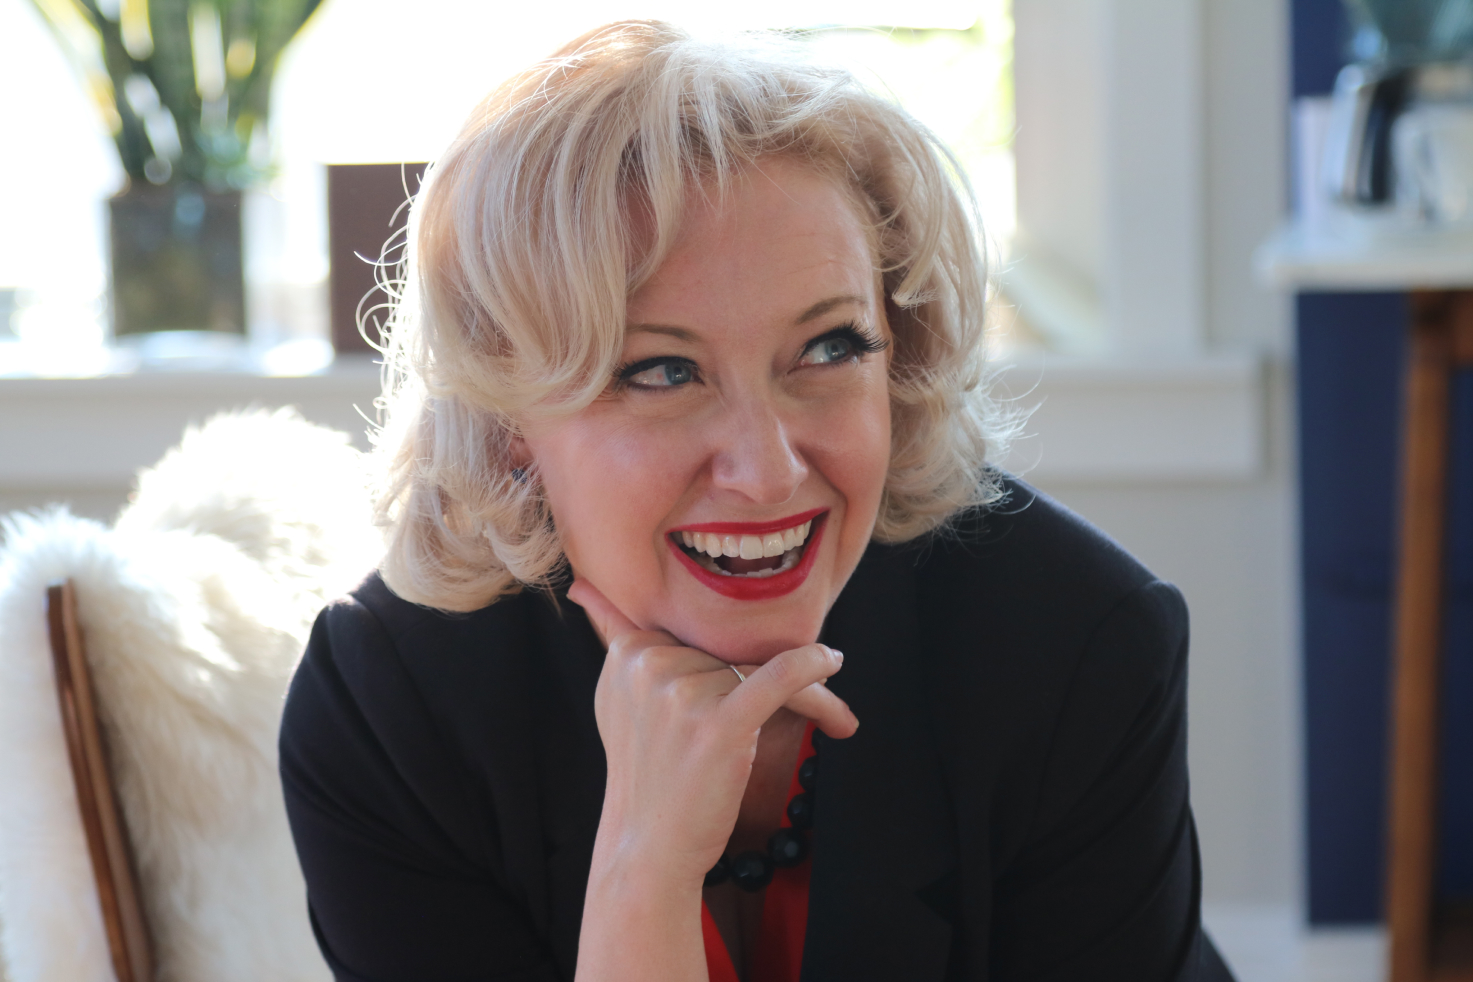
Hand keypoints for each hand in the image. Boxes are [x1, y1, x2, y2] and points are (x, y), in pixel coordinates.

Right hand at [568, 578, 857, 884]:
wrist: (649, 846)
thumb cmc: (647, 773)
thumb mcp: (617, 698)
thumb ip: (614, 637)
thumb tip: (583, 586)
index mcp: (628, 653)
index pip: (703, 635)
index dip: (738, 657)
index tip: (760, 679)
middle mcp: (649, 665)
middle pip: (734, 653)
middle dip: (772, 681)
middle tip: (811, 709)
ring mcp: (681, 692)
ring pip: (762, 671)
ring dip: (804, 698)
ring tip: (829, 724)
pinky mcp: (716, 724)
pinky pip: (777, 678)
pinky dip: (810, 666)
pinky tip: (832, 661)